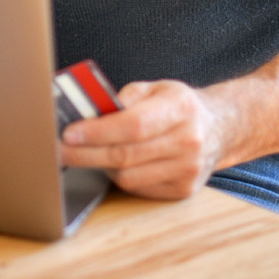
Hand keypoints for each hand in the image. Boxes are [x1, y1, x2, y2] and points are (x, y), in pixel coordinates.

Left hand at [59, 78, 231, 199]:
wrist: (219, 128)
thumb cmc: (178, 106)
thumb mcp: (155, 88)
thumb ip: (123, 97)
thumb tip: (87, 111)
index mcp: (180, 108)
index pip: (133, 125)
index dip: (97, 132)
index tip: (69, 134)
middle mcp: (188, 141)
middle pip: (126, 155)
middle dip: (85, 154)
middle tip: (59, 150)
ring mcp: (188, 169)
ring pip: (129, 177)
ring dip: (101, 167)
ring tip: (86, 154)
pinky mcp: (184, 190)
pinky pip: (139, 188)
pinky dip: (120, 178)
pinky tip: (113, 165)